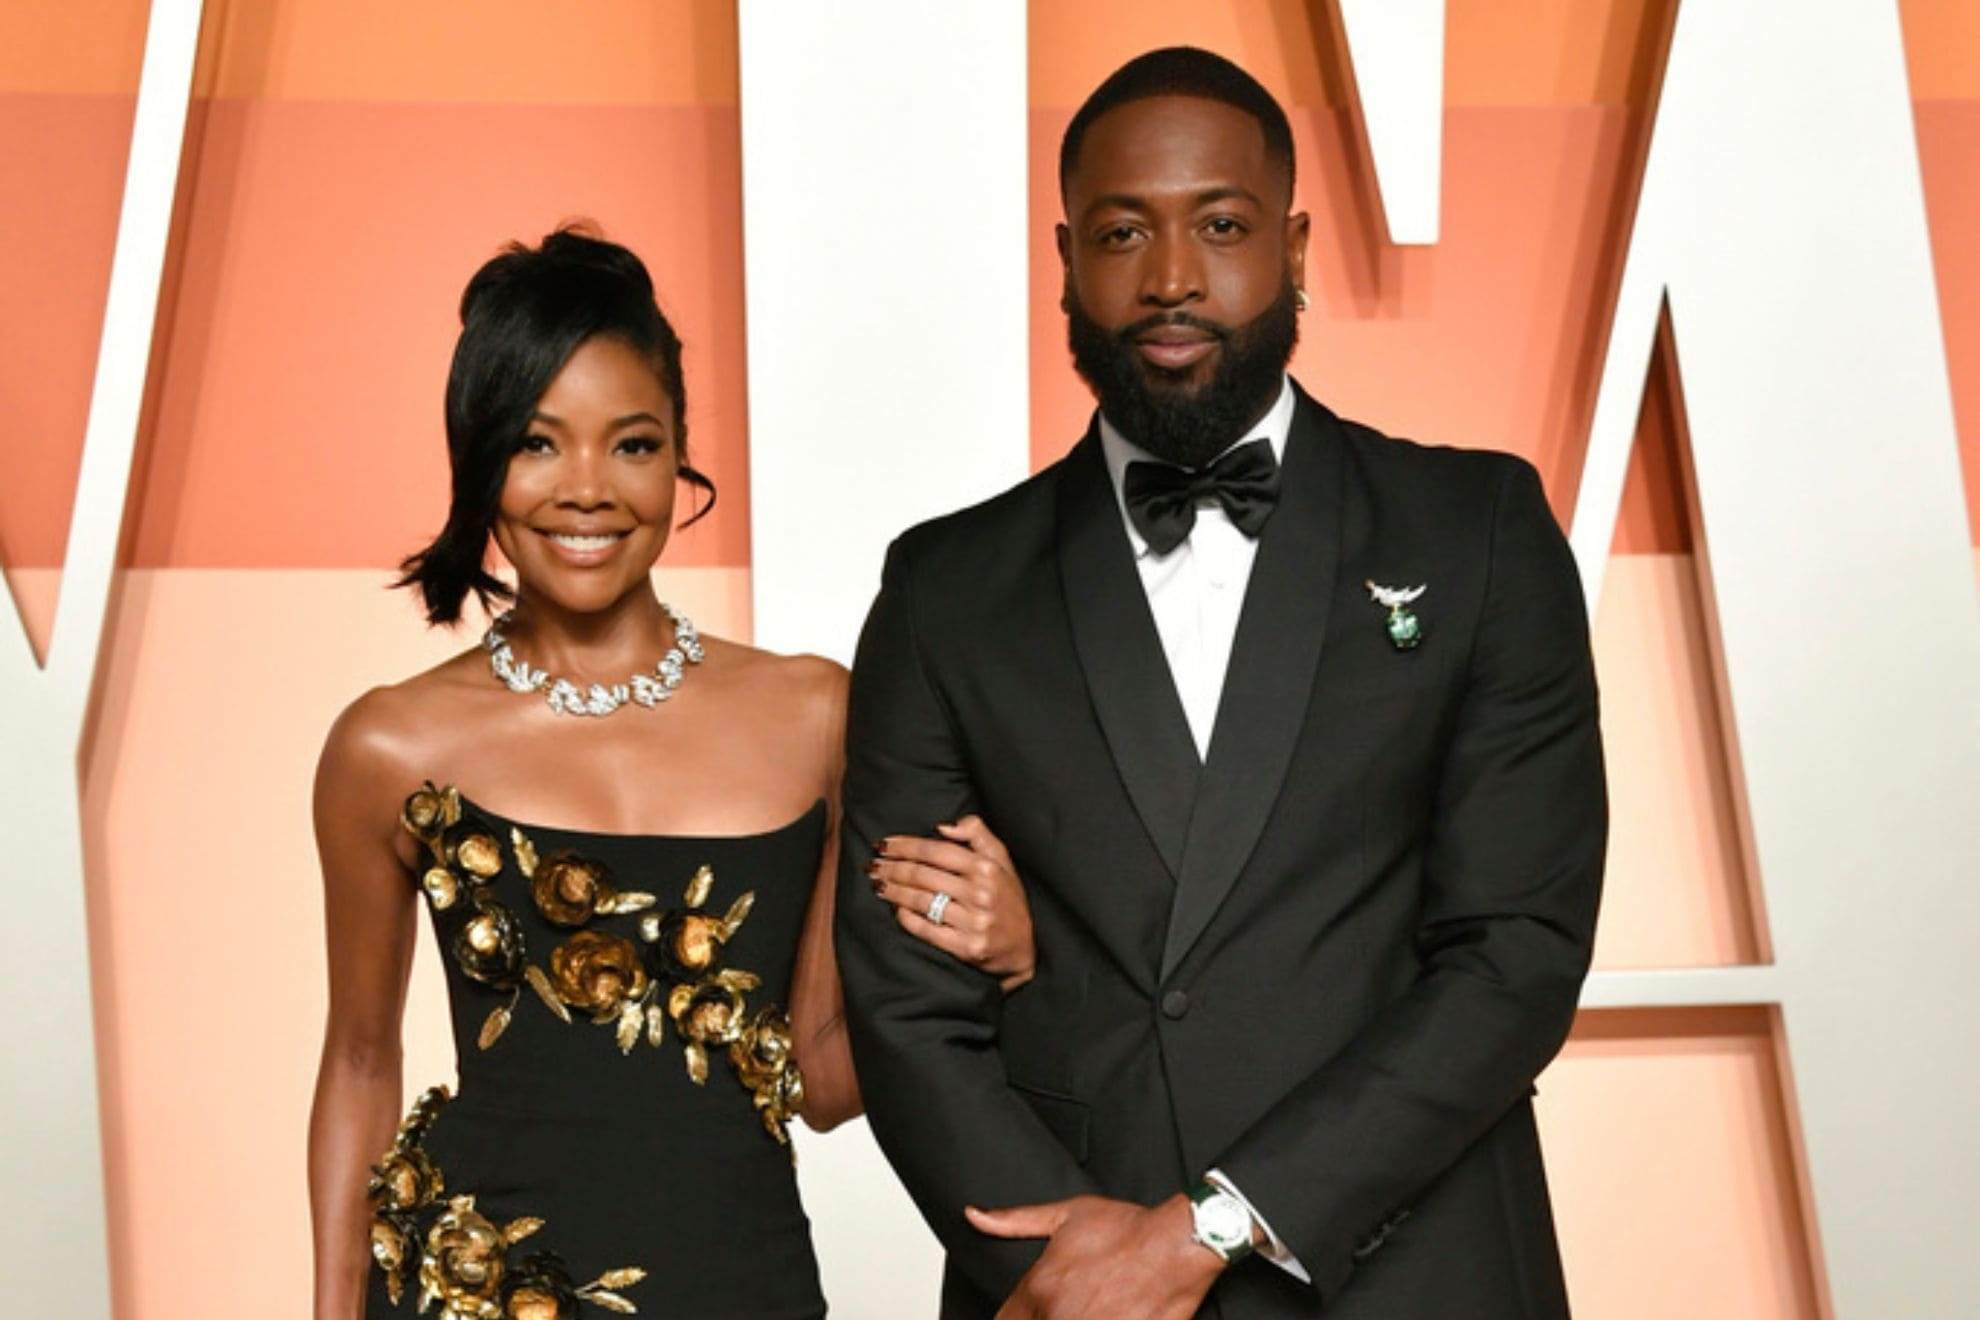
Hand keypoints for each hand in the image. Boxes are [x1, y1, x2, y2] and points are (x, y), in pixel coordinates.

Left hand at [868, 816, 1035, 990]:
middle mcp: (980, 894)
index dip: (904, 846)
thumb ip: (978, 834)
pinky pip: (926, 929)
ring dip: (892, 890)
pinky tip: (895, 909)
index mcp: (986, 868)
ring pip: (920, 901)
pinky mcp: (966, 948)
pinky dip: (905, 917)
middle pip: (922, 875)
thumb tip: (942, 827)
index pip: (935, 851)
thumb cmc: (1008, 898)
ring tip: (877, 884)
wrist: (1024, 947)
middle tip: (872, 864)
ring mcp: (974, 923)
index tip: (883, 844)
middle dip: (892, 867)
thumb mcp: (1002, 860)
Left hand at [966, 1194, 1223, 1318]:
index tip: (1028, 1313)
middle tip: (1069, 1306)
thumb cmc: (1127, 1228)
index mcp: (1040, 1287)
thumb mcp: (1065, 1214)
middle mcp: (1058, 1315)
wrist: (1177, 1244)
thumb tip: (975, 1216)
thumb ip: (1013, 1221)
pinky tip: (1105, 1317)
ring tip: (1087, 1309)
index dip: (1014, 1319)